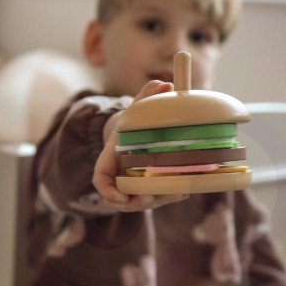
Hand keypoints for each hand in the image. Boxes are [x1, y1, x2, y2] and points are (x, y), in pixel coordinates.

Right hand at [93, 80, 188, 212]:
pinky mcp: (147, 191)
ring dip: (159, 200)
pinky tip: (185, 190)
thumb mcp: (136, 111)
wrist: (134, 140)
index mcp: (108, 161)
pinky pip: (157, 198)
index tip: (119, 198)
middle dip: (137, 201)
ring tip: (177, 191)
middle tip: (149, 196)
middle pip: (123, 198)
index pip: (101, 181)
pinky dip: (170, 196)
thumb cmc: (131, 127)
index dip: (108, 192)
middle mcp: (118, 178)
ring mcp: (132, 187)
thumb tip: (165, 83)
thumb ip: (145, 98)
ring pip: (143, 201)